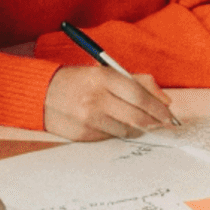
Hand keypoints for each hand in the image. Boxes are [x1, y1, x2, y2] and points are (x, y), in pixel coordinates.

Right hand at [44, 66, 176, 140]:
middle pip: (136, 117)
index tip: (168, 115)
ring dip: (136, 128)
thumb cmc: (78, 81)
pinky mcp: (83, 135)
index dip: (158, 108)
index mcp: (102, 78)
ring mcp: (88, 119)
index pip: (139, 96)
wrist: (41, 95)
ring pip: (127, 130)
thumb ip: (138, 82)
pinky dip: (118, 131)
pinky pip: (111, 137)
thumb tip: (165, 100)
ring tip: (136, 121)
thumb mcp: (105, 72)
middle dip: (154, 122)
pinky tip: (112, 123)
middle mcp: (95, 99)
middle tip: (162, 124)